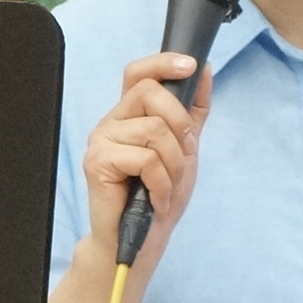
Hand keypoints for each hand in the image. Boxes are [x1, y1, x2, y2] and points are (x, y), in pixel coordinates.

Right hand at [82, 53, 208, 271]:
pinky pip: (145, 159)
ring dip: (173, 164)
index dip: (162, 63)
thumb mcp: (185, 149)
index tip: (191, 66)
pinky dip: (161, 184)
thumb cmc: (158, 196)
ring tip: (166, 186)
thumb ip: (193, 112)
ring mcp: (101, 141)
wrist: (141, 240)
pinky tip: (156, 199)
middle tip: (181, 156)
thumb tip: (205, 70)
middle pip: (150, 93)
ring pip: (154, 130)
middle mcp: (111, 122)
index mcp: (129, 115)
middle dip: (179, 125)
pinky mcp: (97, 163)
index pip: (138, 73)